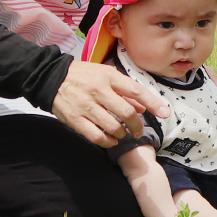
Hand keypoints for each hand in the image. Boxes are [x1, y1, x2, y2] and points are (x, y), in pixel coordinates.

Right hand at [53, 61, 170, 147]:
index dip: (152, 103)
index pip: (136, 91)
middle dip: (137, 126)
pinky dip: (107, 142)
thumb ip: (125, 90)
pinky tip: (111, 140)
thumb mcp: (106, 75)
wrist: (52, 77)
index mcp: (109, 77)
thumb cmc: (84, 75)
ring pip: (113, 127)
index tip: (164, 113)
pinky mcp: (75, 119)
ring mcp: (86, 106)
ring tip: (122, 134)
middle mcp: (98, 91)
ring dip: (122, 134)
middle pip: (127, 113)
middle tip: (138, 130)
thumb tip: (143, 106)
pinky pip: (96, 136)